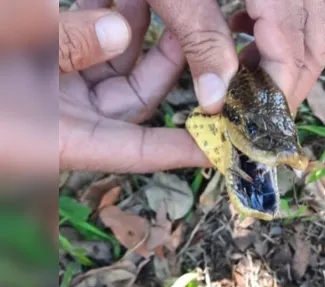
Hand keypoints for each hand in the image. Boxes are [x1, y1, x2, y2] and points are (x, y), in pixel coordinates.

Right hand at [59, 0, 209, 172]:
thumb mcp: (10, 50)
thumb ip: (66, 45)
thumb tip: (118, 32)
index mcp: (60, 140)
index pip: (139, 151)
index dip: (184, 148)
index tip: (223, 142)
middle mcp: (69, 123)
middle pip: (138, 98)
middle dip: (167, 59)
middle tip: (187, 26)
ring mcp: (64, 97)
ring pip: (119, 70)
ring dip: (134, 33)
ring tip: (147, 0)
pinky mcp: (55, 75)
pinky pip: (92, 54)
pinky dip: (104, 26)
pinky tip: (113, 1)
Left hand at [147, 0, 324, 113]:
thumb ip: (200, 41)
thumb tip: (217, 100)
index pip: (294, 51)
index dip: (278, 92)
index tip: (256, 122)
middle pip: (314, 42)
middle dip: (286, 82)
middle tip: (252, 106)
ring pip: (320, 25)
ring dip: (289, 57)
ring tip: (247, 69)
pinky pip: (310, 3)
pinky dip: (288, 28)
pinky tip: (249, 28)